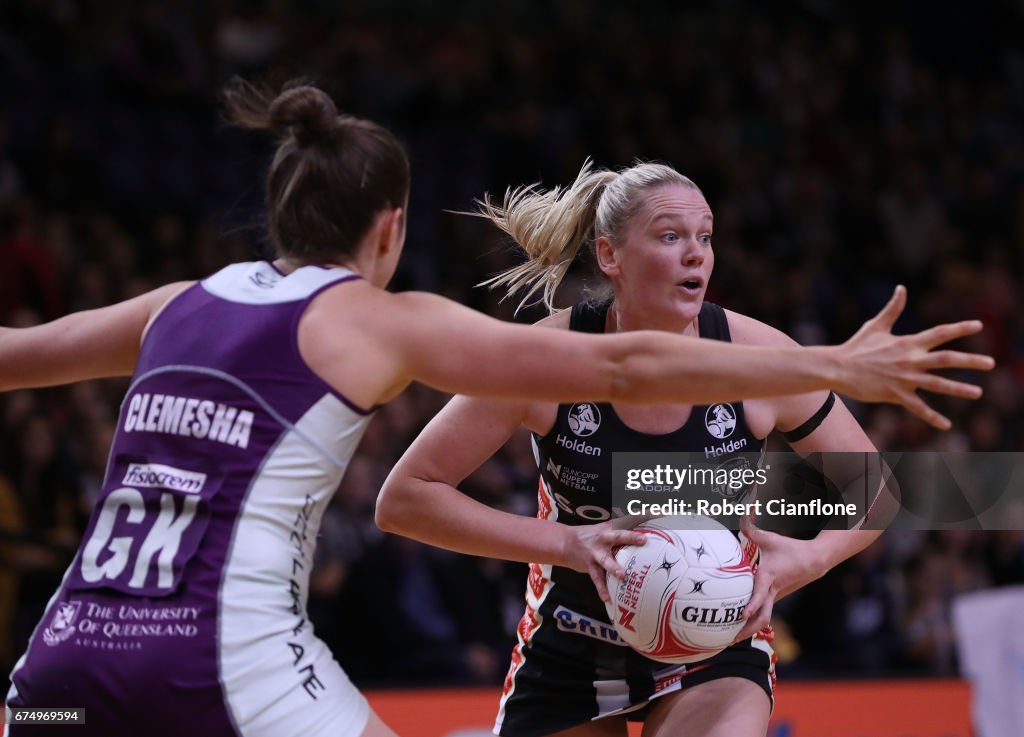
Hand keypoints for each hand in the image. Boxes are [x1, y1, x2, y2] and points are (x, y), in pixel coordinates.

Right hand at [563, 517, 648, 602]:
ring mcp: (596, 552)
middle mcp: (604, 538)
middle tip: (643, 540)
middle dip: (631, 538)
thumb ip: (622, 533)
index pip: (629, 519)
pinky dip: (602, 588)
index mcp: (610, 528)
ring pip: (605, 560)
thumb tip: (645, 536)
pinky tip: (607, 597)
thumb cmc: (590, 537)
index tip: (658, 511)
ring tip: (621, 575)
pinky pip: (597, 578)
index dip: (643, 515)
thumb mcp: (605, 529)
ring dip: (613, 567)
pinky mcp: (590, 565)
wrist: (564, 543)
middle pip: (619, 536)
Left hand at [733, 517, 826, 641]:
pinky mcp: (774, 599)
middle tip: (728, 640)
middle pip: (762, 618)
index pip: (760, 595)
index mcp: (769, 577)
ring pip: (762, 620)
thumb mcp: (770, 538)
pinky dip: (753, 622)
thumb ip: (752, 529)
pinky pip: (763, 614)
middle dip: (746, 631)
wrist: (814, 561)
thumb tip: (738, 516)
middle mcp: (771, 592)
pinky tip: (739, 627)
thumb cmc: (790, 549)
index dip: (752, 605)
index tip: (742, 614)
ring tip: (729, 640)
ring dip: (748, 630)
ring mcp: (774, 598)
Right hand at [835, 285, 994, 429]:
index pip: (939, 333)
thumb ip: (893, 308)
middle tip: (991, 363)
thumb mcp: (876, 325)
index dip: (959, 328)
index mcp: (907, 343)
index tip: (979, 326)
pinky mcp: (895, 394)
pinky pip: (918, 408)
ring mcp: (904, 379)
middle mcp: (910, 360)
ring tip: (978, 393)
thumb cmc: (856, 346)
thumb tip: (901, 288)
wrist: (837, 368)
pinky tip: (947, 425)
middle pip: (946, 359)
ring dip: (959, 389)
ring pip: (937, 384)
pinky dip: (932, 417)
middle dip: (970, 361)